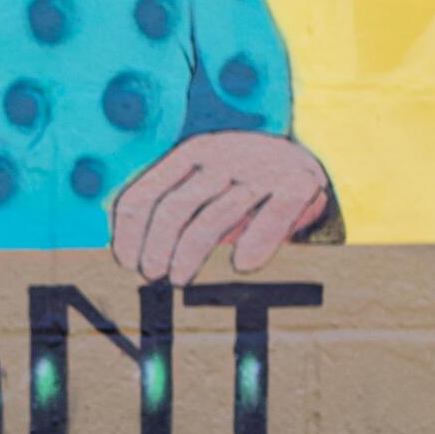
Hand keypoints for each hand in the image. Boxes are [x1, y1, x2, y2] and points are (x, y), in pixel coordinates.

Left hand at [110, 132, 331, 285]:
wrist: (306, 163)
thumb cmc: (241, 188)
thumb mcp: (204, 186)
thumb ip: (175, 209)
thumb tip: (133, 260)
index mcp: (192, 153)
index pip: (146, 193)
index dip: (130, 233)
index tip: (128, 264)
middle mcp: (224, 155)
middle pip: (174, 207)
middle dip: (157, 247)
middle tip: (152, 276)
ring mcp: (261, 167)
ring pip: (215, 216)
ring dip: (190, 254)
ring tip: (179, 281)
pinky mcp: (299, 182)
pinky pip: (273, 214)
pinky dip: (257, 242)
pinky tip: (242, 266)